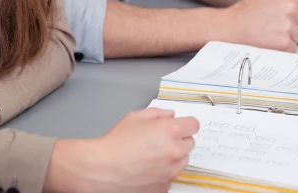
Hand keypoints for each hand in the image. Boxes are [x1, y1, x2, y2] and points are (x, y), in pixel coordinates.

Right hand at [46, 107, 197, 192]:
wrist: (103, 169)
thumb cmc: (115, 143)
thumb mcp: (134, 117)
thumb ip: (157, 113)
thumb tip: (170, 115)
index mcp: (170, 131)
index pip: (194, 125)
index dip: (185, 124)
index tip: (180, 126)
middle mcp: (175, 151)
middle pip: (190, 143)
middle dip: (178, 140)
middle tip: (160, 141)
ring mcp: (171, 171)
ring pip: (182, 161)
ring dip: (173, 157)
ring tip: (152, 155)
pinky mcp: (165, 186)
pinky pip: (171, 176)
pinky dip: (164, 172)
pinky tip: (147, 168)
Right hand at [219, 0, 297, 51]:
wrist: (232, 27)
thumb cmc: (250, 9)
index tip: (290, 12)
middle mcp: (292, 8)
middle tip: (280, 22)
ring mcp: (289, 26)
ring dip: (292, 36)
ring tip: (273, 30)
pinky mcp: (285, 43)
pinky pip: (295, 47)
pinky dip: (285, 46)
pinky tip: (271, 39)